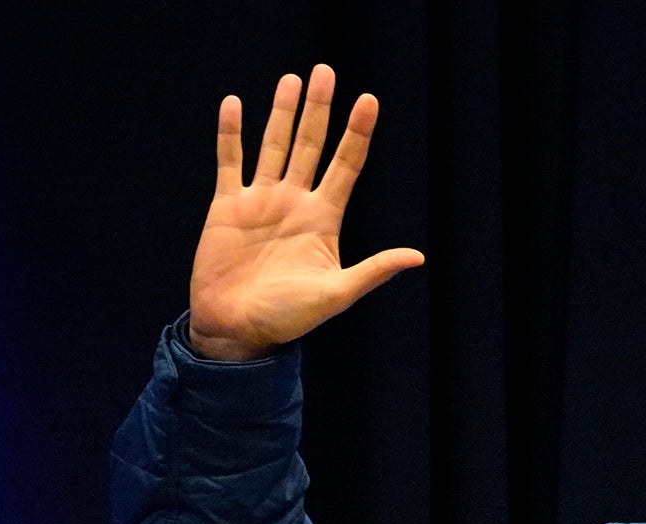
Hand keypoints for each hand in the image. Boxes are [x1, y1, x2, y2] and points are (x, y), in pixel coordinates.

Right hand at [188, 64, 423, 360]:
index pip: (346, 165)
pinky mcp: (227, 206)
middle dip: (319, 109)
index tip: (369, 100)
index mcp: (324, 219)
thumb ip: (373, 271)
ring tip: (292, 79)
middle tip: (326, 71)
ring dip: (283, 113)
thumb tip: (418, 257)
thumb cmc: (288, 319)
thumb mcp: (337, 294)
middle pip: (311, 145)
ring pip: (274, 145)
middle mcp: (295, 203)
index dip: (357, 133)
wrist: (237, 329)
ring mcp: (261, 201)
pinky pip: (230, 161)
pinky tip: (235, 104)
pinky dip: (231, 133)